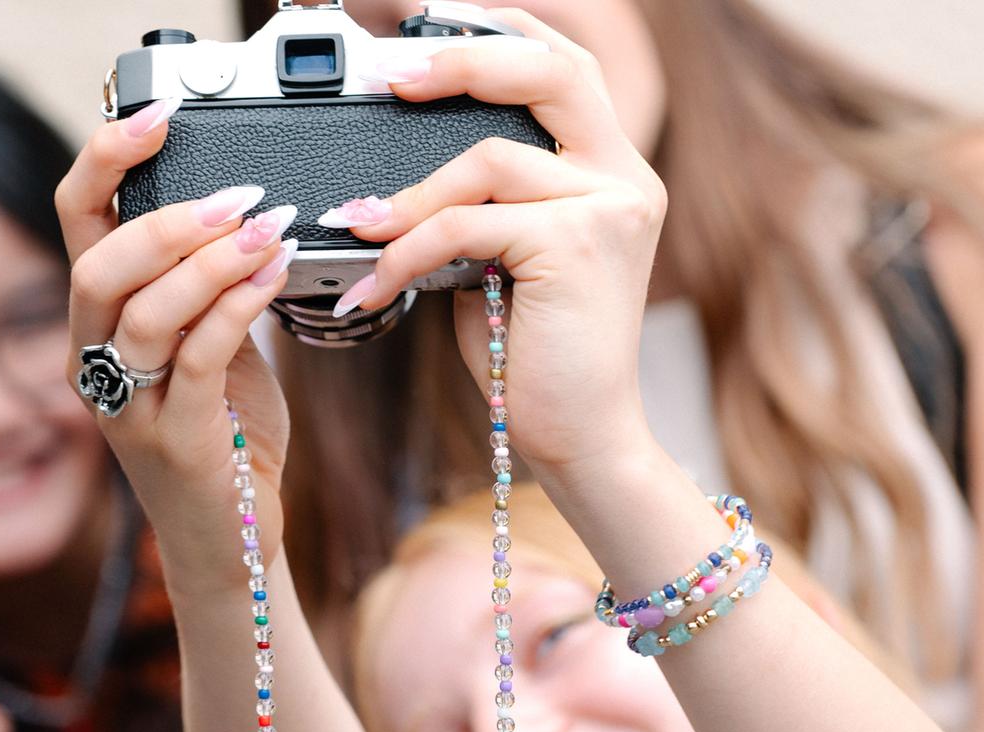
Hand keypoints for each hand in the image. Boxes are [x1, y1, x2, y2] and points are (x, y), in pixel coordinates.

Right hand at [55, 106, 297, 593]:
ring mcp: (132, 407)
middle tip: (236, 196)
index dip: (102, 163)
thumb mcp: (209, 347)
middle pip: (99, 269)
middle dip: (167, 221)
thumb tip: (241, 207)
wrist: (234, 541)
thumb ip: (206, 288)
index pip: (77, 227)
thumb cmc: (226, 438)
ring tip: (268, 229)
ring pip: (147, 313)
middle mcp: (98, 364)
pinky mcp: (177, 440)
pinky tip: (275, 275)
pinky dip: (239, 307)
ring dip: (211, 262)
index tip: (153, 119)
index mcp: (97, 327)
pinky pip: (199, 358)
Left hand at [332, 10, 667, 475]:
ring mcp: (611, 208)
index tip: (429, 23)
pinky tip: (373, 284)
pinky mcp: (579, 246)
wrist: (580, 438)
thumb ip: (479, 206)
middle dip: (465, 59)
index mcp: (612, 170)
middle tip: (392, 75)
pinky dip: (408, 251)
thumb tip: (400, 177)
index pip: (564, 66)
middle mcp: (625, 178)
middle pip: (552, 70)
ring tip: (358, 228)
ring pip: (488, 161)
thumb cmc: (536, 358)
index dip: (500, 31)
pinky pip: (468, 224)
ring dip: (409, 198)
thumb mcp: (501, 261)